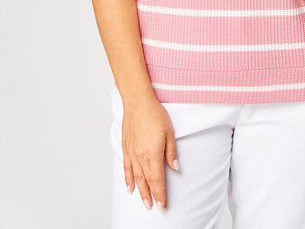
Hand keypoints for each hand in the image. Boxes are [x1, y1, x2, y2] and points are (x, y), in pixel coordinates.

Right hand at [122, 96, 179, 211]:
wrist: (138, 102)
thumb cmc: (155, 114)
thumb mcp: (169, 132)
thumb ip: (171, 152)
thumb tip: (174, 167)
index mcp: (153, 153)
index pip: (157, 179)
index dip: (160, 193)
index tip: (163, 204)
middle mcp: (140, 155)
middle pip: (146, 180)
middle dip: (151, 195)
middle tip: (154, 207)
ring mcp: (131, 152)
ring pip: (136, 177)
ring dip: (140, 191)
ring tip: (144, 202)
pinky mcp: (125, 147)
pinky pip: (126, 167)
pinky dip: (128, 179)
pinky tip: (130, 188)